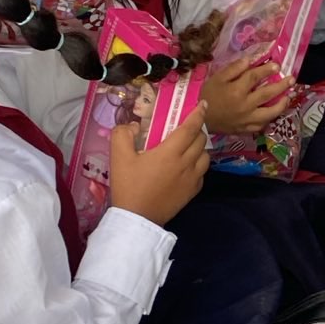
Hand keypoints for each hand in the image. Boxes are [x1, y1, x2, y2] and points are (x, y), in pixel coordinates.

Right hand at [109, 103, 208, 226]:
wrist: (138, 218)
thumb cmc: (129, 186)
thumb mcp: (118, 157)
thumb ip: (123, 134)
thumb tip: (134, 126)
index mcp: (170, 152)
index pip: (190, 128)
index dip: (198, 114)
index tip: (202, 104)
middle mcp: (186, 163)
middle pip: (201, 140)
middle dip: (197, 129)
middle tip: (188, 126)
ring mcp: (192, 179)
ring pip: (206, 156)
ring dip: (200, 147)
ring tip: (189, 145)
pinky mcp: (193, 192)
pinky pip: (203, 172)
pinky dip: (199, 164)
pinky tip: (188, 165)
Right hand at [201, 55, 295, 134]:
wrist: (200, 120)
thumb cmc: (207, 96)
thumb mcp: (216, 78)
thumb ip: (233, 69)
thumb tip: (250, 60)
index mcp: (237, 91)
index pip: (255, 77)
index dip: (267, 70)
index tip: (276, 66)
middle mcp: (245, 105)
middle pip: (268, 94)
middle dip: (282, 86)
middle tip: (291, 79)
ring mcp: (247, 119)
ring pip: (270, 113)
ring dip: (281, 105)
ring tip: (288, 98)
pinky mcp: (246, 129)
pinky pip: (262, 125)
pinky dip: (269, 119)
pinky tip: (273, 113)